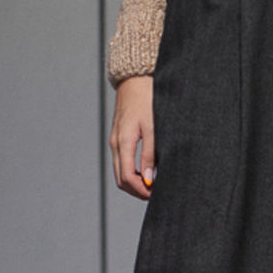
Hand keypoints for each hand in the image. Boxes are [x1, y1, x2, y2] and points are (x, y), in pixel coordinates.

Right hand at [110, 75, 155, 199]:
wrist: (135, 78)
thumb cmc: (147, 99)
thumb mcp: (153, 127)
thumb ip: (150, 154)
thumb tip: (148, 179)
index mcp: (123, 142)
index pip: (127, 178)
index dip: (141, 191)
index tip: (157, 194)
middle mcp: (116, 143)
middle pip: (121, 179)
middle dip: (137, 190)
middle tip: (156, 193)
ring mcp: (115, 140)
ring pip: (120, 171)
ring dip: (134, 182)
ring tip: (153, 183)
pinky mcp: (118, 136)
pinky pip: (122, 160)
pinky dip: (131, 171)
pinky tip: (146, 169)